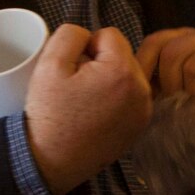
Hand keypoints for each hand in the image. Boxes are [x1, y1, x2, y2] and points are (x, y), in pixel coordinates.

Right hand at [23, 24, 152, 194]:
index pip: (109, 34)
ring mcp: (144, 112)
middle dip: (100, 62)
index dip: (86, 45)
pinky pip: (129, 96)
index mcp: (123, 72)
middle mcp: (143, 91)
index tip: (73, 69)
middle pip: (122, 54)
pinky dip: (114, 98)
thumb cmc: (51, 113)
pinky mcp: (140, 126)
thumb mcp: (50, 63)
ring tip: (86, 99)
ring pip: (126, 75)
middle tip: (77, 85)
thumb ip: (70, 34)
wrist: (53, 160)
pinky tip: (95, 113)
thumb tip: (87, 37)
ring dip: (108, 79)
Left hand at [135, 27, 194, 121]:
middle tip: (180, 102)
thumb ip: (153, 76)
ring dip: (194, 94)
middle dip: (171, 85)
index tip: (144, 92)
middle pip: (172, 54)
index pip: (155, 41)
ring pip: (194, 67)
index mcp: (184, 37)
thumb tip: (127, 75)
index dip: (144, 67)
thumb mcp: (172, 87)